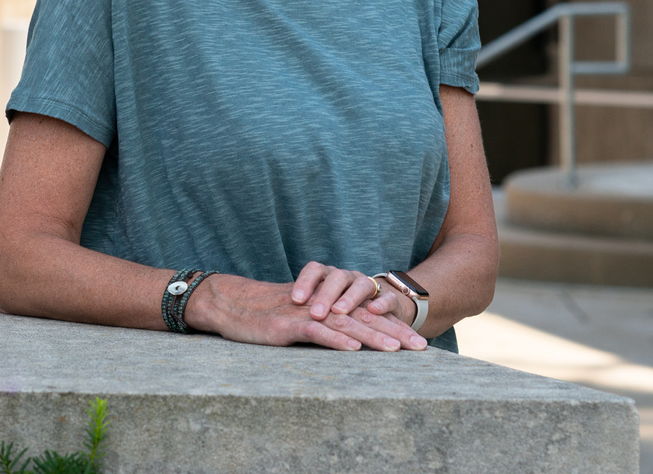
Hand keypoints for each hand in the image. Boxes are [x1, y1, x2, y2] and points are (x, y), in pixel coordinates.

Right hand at [183, 270, 423, 350]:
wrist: (232, 303)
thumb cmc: (266, 314)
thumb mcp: (301, 318)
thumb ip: (326, 325)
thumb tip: (352, 341)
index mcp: (328, 303)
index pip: (366, 315)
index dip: (392, 326)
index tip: (417, 343)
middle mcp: (321, 304)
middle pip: (363, 318)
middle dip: (393, 332)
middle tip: (420, 349)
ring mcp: (305, 312)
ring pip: (344, 324)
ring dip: (372, 337)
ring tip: (396, 350)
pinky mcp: (288, 323)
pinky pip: (316, 331)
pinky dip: (335, 340)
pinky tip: (352, 349)